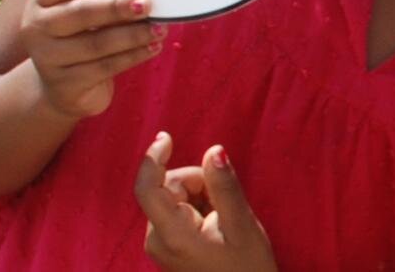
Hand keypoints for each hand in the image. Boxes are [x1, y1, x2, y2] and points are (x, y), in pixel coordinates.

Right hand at [18, 0, 158, 117]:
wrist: (61, 88)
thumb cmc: (77, 38)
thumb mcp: (77, 13)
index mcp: (39, 0)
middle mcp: (36, 28)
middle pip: (80, 12)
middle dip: (117, 8)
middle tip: (146, 5)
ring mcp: (47, 58)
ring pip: (96, 43)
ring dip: (133, 34)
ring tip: (159, 29)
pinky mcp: (66, 85)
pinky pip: (106, 67)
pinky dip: (133, 56)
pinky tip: (152, 48)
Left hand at [135, 132, 278, 271]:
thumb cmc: (247, 269)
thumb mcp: (242, 226)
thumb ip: (224, 187)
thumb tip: (214, 150)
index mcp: (172, 235)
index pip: (147, 188)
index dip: (152, 158)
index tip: (167, 137)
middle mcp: (156, 240)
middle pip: (167, 188)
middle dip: (196, 183)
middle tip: (224, 202)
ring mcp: (159, 245)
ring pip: (173, 198)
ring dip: (199, 196)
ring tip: (222, 219)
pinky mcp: (165, 246)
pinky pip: (176, 212)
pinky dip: (196, 208)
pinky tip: (214, 225)